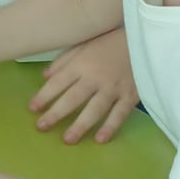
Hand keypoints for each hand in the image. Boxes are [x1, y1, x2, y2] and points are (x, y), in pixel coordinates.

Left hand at [29, 28, 138, 143]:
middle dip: (56, 113)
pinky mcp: (131, 95)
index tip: (32, 109)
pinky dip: (110, 127)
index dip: (44, 96)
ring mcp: (114, 87)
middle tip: (41, 127)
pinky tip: (100, 139)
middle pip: (73, 98)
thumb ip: (64, 60)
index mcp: (81, 63)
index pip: (58, 82)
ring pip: (95, 109)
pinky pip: (120, 113)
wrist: (147, 39)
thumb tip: (45, 76)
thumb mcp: (84, 43)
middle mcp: (95, 77)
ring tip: (67, 140)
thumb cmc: (110, 41)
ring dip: (80, 125)